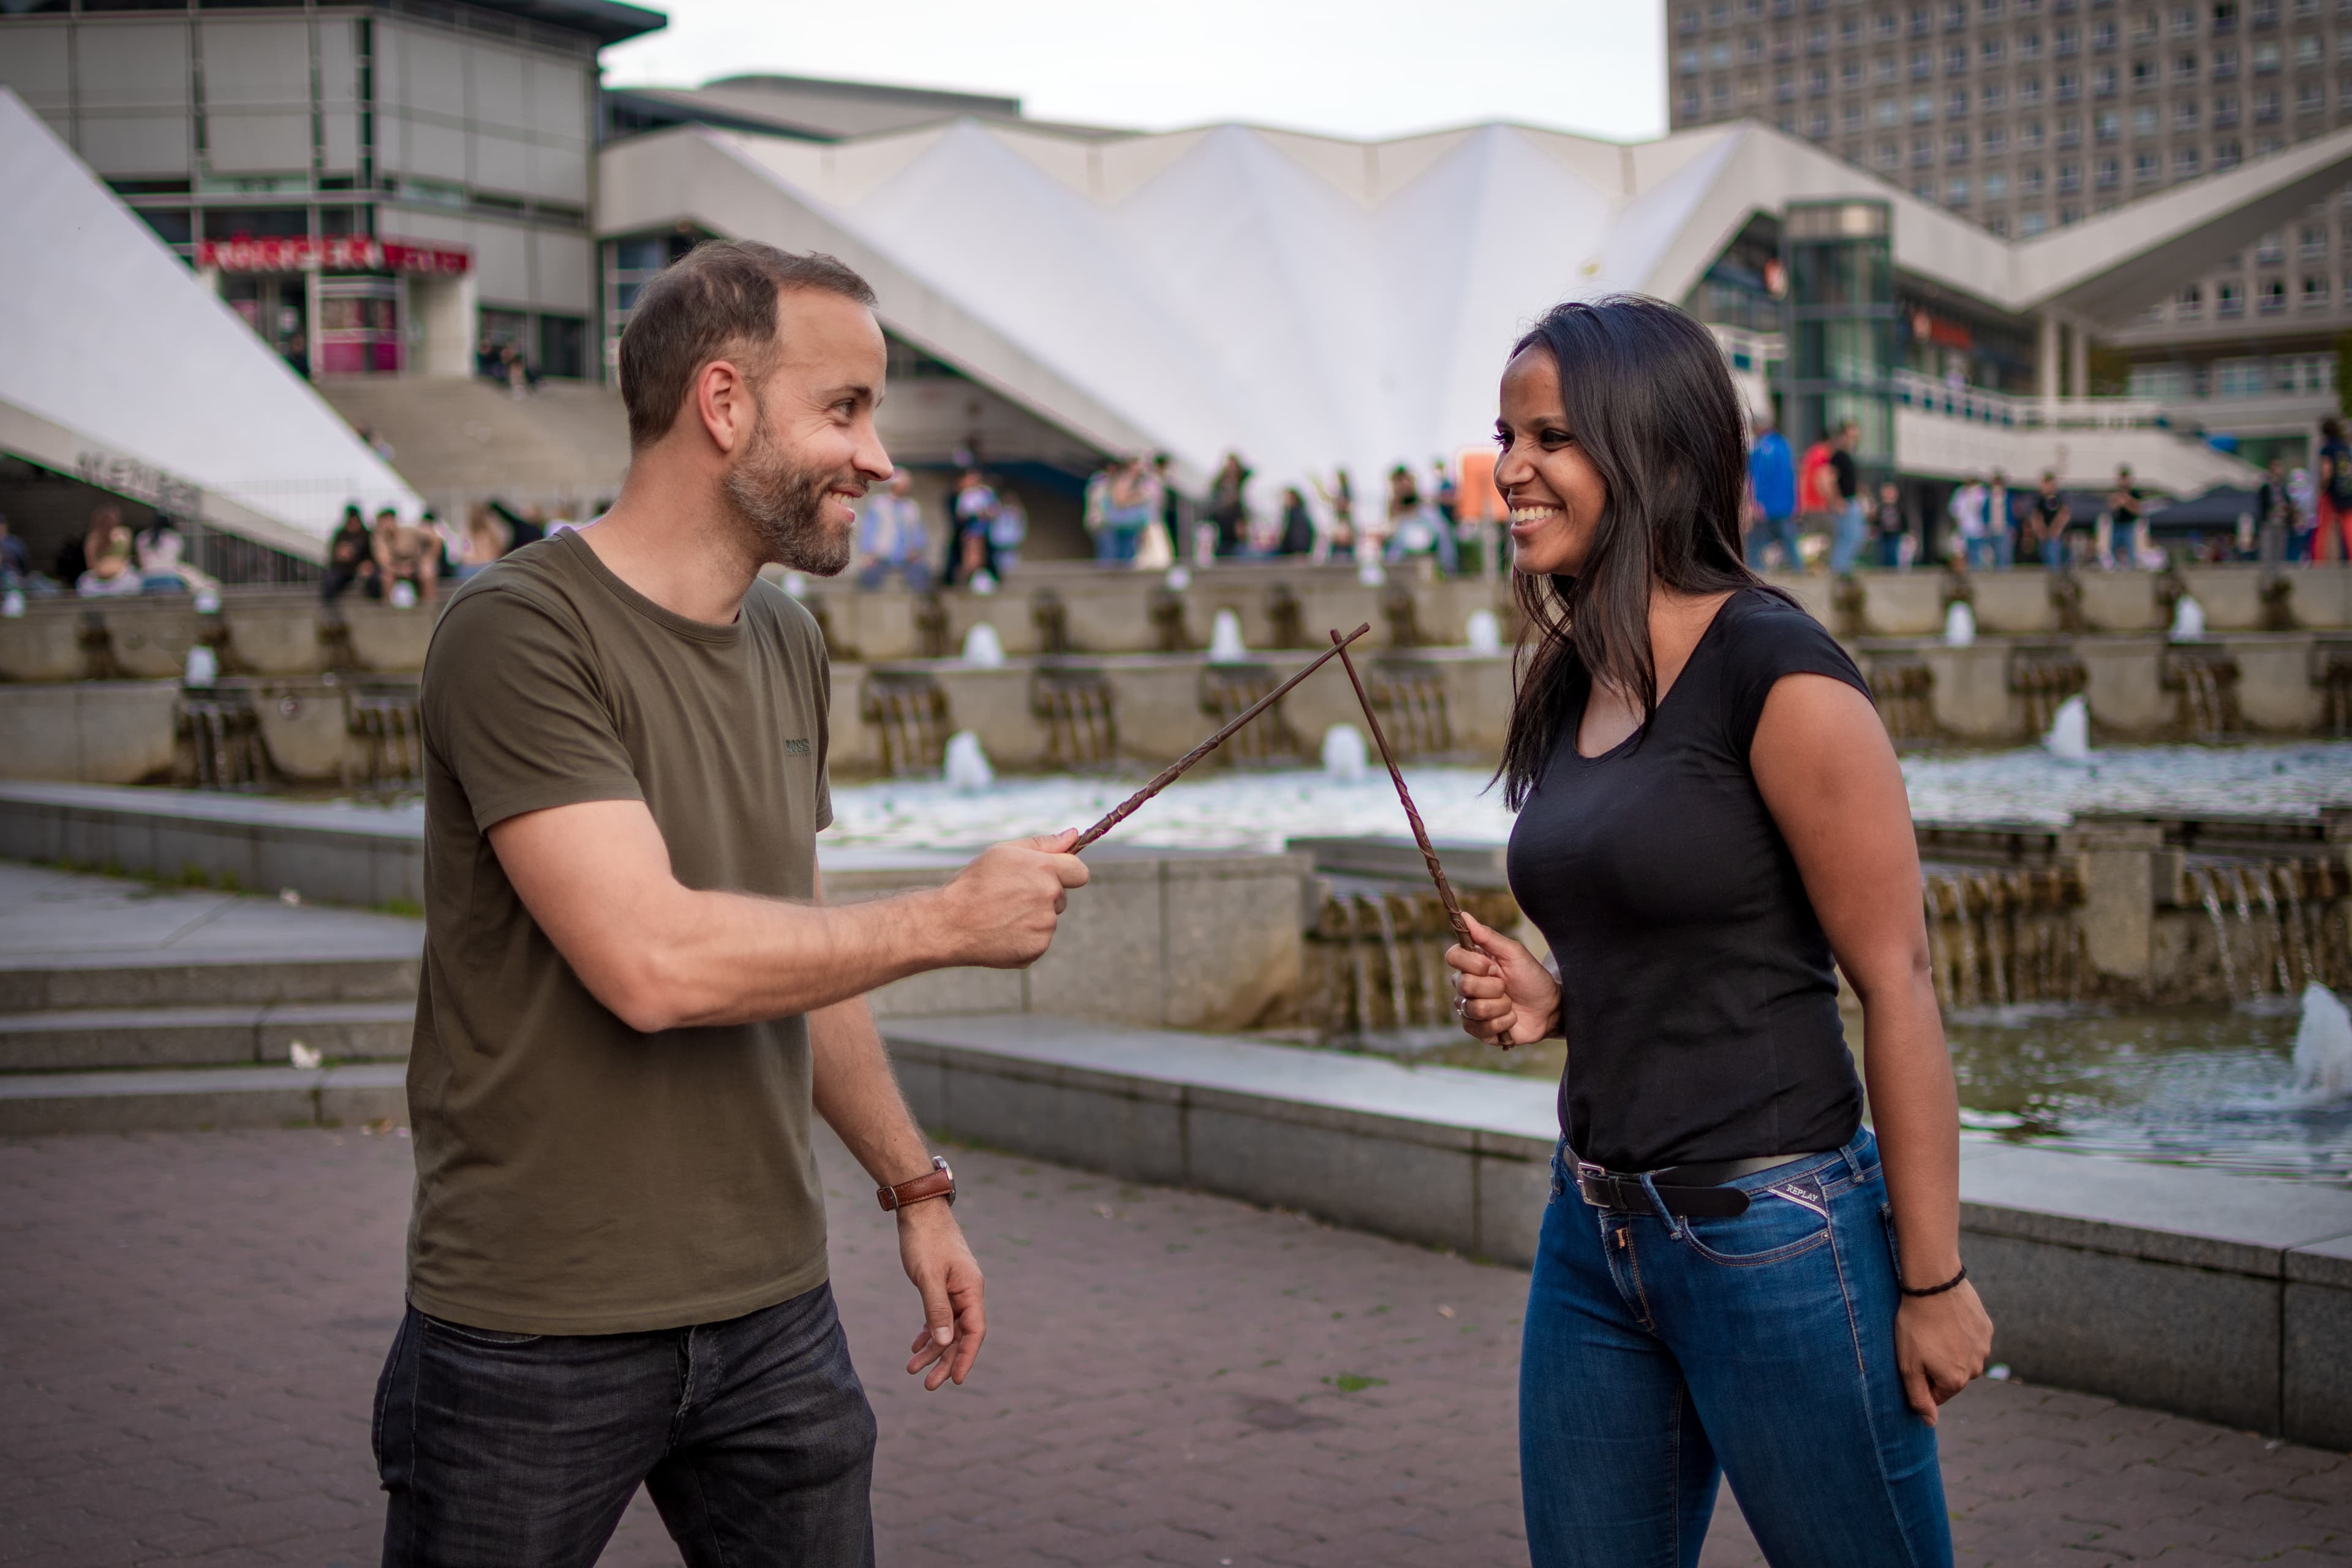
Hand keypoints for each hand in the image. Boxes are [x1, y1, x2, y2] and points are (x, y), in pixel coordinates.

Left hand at [898, 1201, 985, 1389]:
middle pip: (960, 1335)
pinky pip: (939, 1315)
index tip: (956, 1380)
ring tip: (913, 1369)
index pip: (974, 1332)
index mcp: (971, 1290)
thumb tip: (944, 1343)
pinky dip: (928, 1331)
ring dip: (932, 1349)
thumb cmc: (925, 1241)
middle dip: (945, 1361)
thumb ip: (936, 1310)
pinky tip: (916, 1346)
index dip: (966, 1357)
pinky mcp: (942, 1285)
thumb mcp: (928, 1277)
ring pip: (947, 1327)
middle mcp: (967, 1292)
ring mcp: (955, 1288)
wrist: (919, 1210)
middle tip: (928, 1385)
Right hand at [932, 831, 1090, 967]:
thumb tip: (1073, 834)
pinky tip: (1002, 931)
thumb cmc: (974, 883)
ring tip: (1001, 915)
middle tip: (1009, 897)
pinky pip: (1039, 940)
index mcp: (1044, 869)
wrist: (950, 923)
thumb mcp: (1003, 852)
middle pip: (1061, 897)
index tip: (1051, 876)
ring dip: (1033, 918)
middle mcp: (1049, 897)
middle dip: (1043, 896)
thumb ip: (1043, 844)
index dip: (1067, 873)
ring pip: (1049, 920)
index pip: (1079, 872)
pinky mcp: (1037, 948)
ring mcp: (1045, 926)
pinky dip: (1025, 937)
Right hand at [1443, 912, 1557, 1050]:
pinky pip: (1480, 1028)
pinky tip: (1511, 1019)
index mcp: (1473, 964)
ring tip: (1511, 1004)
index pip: (1452, 957)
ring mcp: (1470, 1009)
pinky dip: (1503, 1023)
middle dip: (1494, 987)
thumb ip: (1488, 936)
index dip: (1472, 963)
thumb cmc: (1533, 978)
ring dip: (1501, 1006)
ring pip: (1473, 1008)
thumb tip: (1464, 916)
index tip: (1491, 965)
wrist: (1550, 1009)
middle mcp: (1467, 986)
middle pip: (1463, 985)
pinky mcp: (1478, 1030)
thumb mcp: (1515, 954)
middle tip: (1507, 987)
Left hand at [1894, 1278, 1992, 1425]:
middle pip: (1951, 1376)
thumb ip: (1919, 1398)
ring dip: (1949, 1348)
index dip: (1921, 1377)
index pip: (1936, 1393)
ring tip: (1934, 1329)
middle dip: (1936, 1364)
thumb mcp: (1908, 1366)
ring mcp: (1984, 1348)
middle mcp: (1976, 1369)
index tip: (1913, 1358)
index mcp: (1956, 1381)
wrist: (1934, 1286)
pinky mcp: (1987, 1328)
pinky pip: (1971, 1338)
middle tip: (1921, 1341)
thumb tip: (1930, 1422)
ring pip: (1963, 1356)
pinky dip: (1959, 1332)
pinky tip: (1947, 1319)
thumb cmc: (1916, 1326)